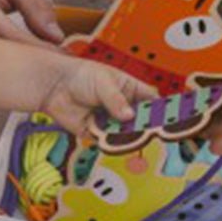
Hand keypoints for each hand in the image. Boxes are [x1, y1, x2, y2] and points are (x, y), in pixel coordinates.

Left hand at [40, 57, 154, 136]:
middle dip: (146, 128)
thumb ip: (116, 99)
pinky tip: (116, 146)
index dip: (161, 110)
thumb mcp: (103, 81)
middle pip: (141, 121)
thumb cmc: (80, 74)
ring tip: (135, 142)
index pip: (151, 101)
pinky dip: (112, 145)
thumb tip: (129, 115)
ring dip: (129, 138)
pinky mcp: (97, 133)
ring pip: (126, 134)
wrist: (53, 85)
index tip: (168, 120)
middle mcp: (123, 107)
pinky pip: (108, 142)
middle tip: (152, 135)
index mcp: (130, 89)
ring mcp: (111, 121)